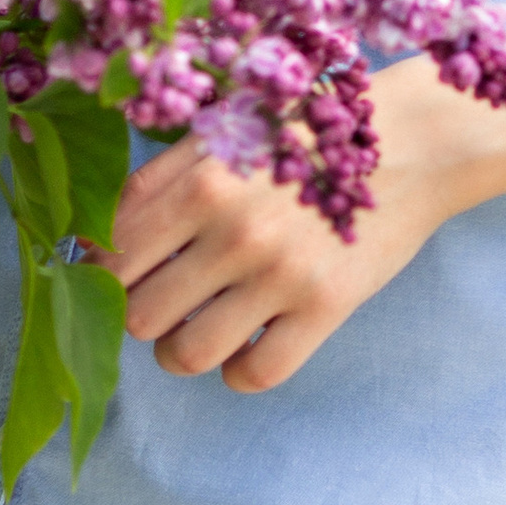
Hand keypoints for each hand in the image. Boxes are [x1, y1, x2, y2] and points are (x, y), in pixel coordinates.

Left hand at [107, 58, 503, 393]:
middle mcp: (234, 232)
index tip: (126, 270)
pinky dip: (240, 371)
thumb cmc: (304, 129)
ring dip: (182, 350)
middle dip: (143, 313)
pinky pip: (255, 375)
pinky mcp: (327, 308)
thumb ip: (160, 179)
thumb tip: (95, 239)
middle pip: (139, 315)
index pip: (113, 256)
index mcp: (201, 182)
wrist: (409, 138)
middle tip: (167, 297)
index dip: (105, 272)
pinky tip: (249, 342)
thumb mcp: (226, 131)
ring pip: (187, 355)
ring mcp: (281, 275)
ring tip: (199, 327)